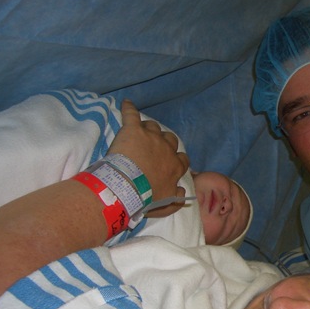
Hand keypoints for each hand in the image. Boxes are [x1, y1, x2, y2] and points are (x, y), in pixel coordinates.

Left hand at [108, 100, 189, 217]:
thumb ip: (178, 199)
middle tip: (155, 148)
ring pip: (154, 127)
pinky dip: (129, 108)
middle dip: (165, 142)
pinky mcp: (133, 129)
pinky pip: (131, 114)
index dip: (177, 160)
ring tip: (141, 134)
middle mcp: (167, 149)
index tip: (171, 163)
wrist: (126, 187)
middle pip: (170, 139)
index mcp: (175, 167)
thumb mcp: (166, 205)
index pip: (182, 159)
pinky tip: (126, 103)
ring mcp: (150, 137)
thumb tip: (183, 192)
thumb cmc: (146, 198)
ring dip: (149, 129)